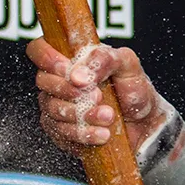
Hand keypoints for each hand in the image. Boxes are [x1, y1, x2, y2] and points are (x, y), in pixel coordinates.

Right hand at [27, 39, 169, 154]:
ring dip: (82, 114)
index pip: (39, 50)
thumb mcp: (128, 64)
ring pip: (52, 109)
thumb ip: (103, 58)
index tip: (68, 70)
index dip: (46, 58)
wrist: (145, 124)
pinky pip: (61, 133)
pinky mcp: (61, 131)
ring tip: (109, 116)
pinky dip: (84, 134)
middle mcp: (59, 80)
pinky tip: (104, 133)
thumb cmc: (134, 89)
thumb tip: (77, 75)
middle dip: (69, 91)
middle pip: (43, 81)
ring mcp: (57, 106)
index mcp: (72, 58)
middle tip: (98, 96)